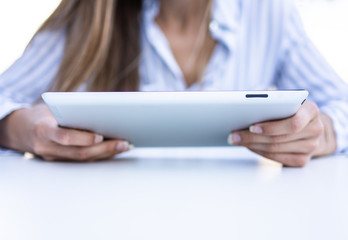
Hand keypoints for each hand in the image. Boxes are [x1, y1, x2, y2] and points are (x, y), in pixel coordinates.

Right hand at [0, 104, 131, 161]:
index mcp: (43, 131)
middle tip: (124, 142)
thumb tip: (103, 112)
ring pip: (84, 160)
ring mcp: (54, 158)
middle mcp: (47, 148)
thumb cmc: (42, 114)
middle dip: (105, 148)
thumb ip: (71, 111)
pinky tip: (116, 149)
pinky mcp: (62, 162)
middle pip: (80, 153)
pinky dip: (101, 155)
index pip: (64, 137)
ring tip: (126, 145)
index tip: (101, 135)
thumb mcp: (52, 108)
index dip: (83, 138)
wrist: (21, 130)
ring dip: (107, 153)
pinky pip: (84, 161)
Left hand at [228, 100, 336, 166]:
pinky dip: (259, 152)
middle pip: (278, 138)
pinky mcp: (303, 160)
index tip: (251, 126)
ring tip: (236, 140)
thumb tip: (250, 100)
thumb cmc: (291, 110)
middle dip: (252, 137)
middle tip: (233, 135)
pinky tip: (248, 146)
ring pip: (275, 149)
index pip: (293, 123)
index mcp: (311, 110)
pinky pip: (277, 158)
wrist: (309, 126)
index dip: (270, 127)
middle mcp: (315, 129)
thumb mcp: (285, 99)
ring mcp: (311, 147)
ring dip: (252, 145)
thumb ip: (272, 97)